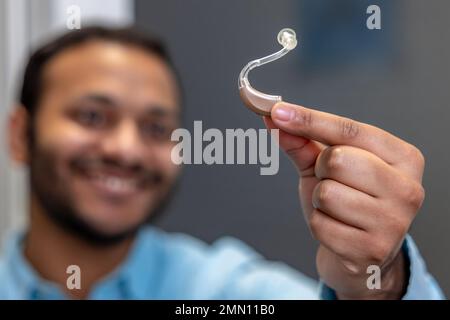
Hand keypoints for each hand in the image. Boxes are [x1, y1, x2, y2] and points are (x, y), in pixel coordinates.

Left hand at [264, 102, 424, 298]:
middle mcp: (407, 188)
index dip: (310, 120)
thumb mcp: (326, 167)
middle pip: (337, 159)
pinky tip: (337, 229)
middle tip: (332, 182)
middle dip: (322, 170)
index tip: (277, 111)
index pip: (350, 130)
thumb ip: (303, 141)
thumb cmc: (347, 202)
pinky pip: (321, 225)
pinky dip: (318, 225)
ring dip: (319, 201)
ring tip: (337, 209)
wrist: (359, 252)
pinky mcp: (371, 250)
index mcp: (403, 157)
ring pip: (327, 194)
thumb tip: (274, 116)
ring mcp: (393, 222)